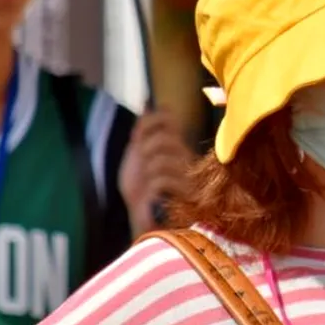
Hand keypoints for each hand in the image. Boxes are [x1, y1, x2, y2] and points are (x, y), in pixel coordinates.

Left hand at [118, 107, 194, 232]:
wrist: (142, 220)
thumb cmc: (140, 190)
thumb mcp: (136, 156)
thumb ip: (142, 132)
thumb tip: (148, 105)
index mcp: (175, 146)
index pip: (169, 121)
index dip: (153, 122)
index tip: (140, 138)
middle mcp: (186, 158)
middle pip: (165, 138)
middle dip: (146, 151)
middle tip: (143, 166)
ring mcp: (188, 176)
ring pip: (162, 158)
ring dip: (148, 172)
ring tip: (149, 184)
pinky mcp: (186, 194)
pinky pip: (162, 178)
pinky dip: (151, 187)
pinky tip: (154, 196)